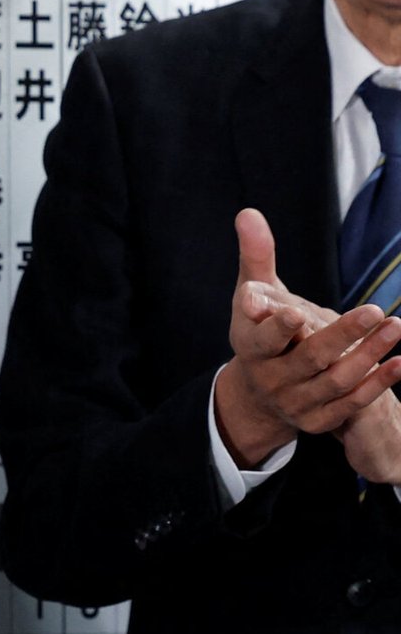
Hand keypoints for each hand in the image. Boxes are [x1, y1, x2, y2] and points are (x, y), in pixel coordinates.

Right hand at [214, 208, 400, 466]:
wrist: (259, 392)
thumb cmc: (260, 329)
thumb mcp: (253, 293)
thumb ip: (256, 256)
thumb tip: (248, 213)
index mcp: (249, 347)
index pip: (262, 339)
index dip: (279, 329)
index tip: (298, 314)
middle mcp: (269, 378)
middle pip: (308, 359)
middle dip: (343, 336)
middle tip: (376, 310)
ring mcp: (294, 402)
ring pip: (334, 381)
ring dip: (367, 356)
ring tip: (395, 327)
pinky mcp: (317, 420)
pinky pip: (350, 404)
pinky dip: (377, 385)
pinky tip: (400, 362)